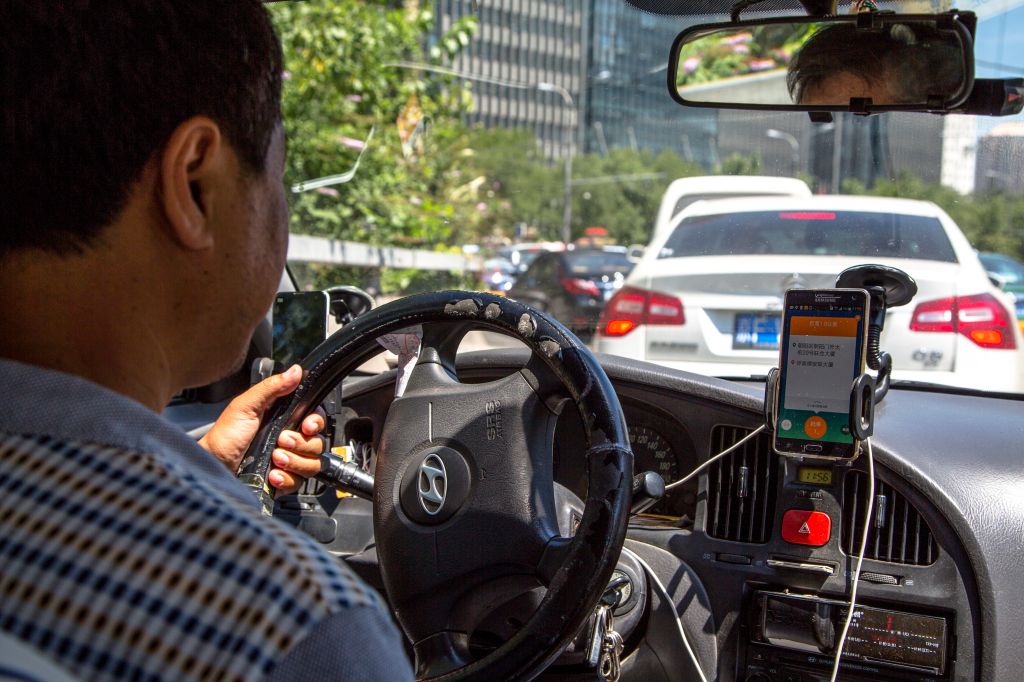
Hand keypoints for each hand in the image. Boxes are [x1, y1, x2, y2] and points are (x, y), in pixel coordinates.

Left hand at [198, 365, 324, 492]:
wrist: (214, 465)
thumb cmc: (224, 436)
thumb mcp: (246, 405)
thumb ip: (272, 387)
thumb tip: (295, 370)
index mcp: (284, 420)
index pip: (315, 419)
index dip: (315, 423)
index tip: (306, 426)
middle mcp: (290, 441)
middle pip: (317, 443)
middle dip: (300, 444)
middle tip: (280, 441)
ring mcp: (288, 462)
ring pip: (312, 464)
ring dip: (293, 462)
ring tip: (274, 459)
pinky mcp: (284, 481)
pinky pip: (299, 482)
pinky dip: (286, 479)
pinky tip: (271, 475)